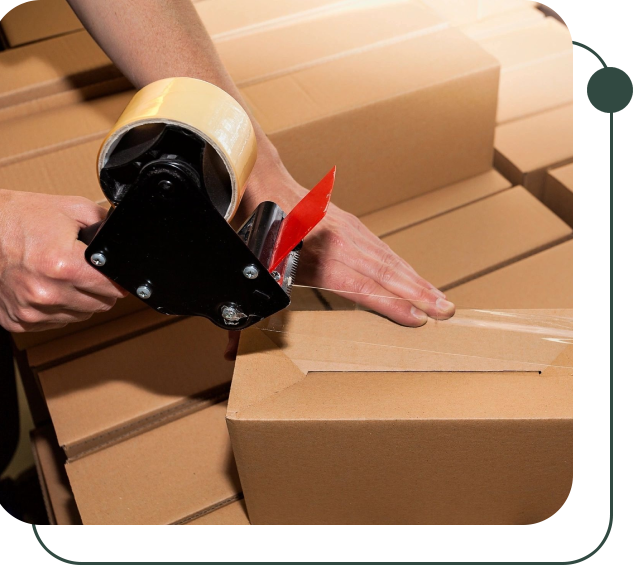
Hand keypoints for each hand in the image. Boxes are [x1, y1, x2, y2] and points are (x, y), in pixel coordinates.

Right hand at [0, 188, 127, 332]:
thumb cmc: (18, 217)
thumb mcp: (71, 209)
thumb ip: (104, 226)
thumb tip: (123, 242)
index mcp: (63, 265)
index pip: (114, 289)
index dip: (117, 279)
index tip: (111, 274)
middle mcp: (47, 293)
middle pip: (101, 305)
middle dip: (99, 288)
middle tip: (84, 270)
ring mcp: (30, 311)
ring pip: (81, 316)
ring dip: (79, 300)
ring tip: (62, 276)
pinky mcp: (17, 321)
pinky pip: (55, 322)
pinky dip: (57, 308)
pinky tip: (46, 286)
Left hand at [241, 156, 455, 328]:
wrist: (264, 183)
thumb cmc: (259, 233)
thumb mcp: (253, 272)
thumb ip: (245, 315)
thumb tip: (224, 355)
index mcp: (314, 256)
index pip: (359, 284)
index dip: (388, 302)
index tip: (417, 318)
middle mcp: (337, 242)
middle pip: (384, 271)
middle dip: (417, 293)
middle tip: (447, 312)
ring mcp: (349, 230)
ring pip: (389, 258)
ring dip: (418, 280)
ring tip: (443, 299)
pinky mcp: (353, 225)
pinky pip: (384, 248)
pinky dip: (404, 266)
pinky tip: (418, 279)